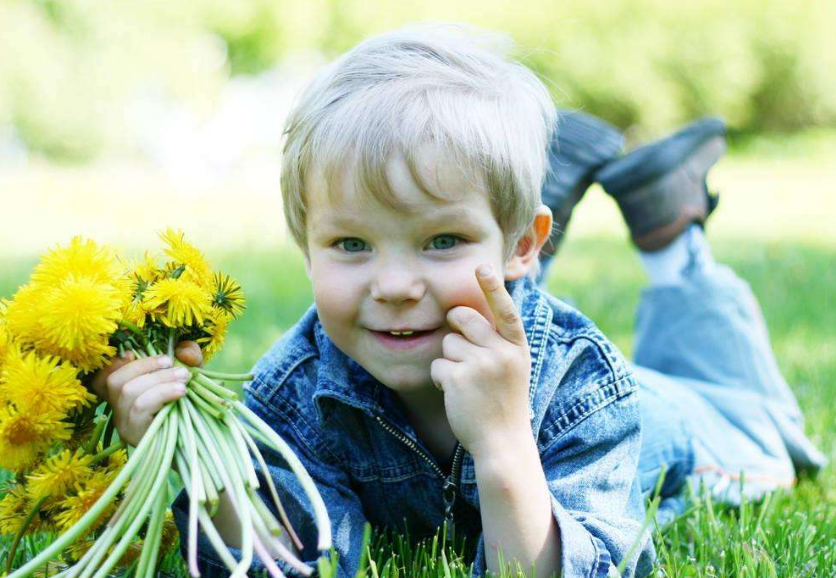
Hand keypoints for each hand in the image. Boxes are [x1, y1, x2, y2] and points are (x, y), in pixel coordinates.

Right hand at [89, 342, 203, 446]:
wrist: (199, 450)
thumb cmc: (191, 412)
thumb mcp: (190, 379)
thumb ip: (189, 359)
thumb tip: (183, 350)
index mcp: (126, 398)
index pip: (108, 375)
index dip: (122, 362)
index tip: (152, 357)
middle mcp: (119, 411)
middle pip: (117, 380)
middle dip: (148, 366)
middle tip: (179, 367)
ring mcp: (124, 424)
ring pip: (129, 391)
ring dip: (159, 379)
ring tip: (184, 379)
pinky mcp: (134, 434)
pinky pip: (140, 407)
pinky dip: (161, 394)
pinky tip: (181, 392)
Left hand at [430, 264, 531, 459]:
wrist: (503, 444)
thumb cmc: (504, 404)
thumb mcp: (512, 369)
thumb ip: (498, 343)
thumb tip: (468, 316)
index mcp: (517, 348)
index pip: (505, 310)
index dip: (492, 287)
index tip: (481, 267)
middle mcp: (502, 352)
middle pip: (463, 319)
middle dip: (455, 327)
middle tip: (461, 350)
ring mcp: (481, 364)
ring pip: (447, 343)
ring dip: (449, 361)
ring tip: (466, 383)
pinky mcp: (459, 378)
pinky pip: (437, 365)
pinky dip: (441, 379)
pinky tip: (456, 395)